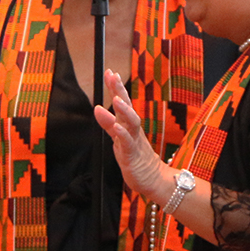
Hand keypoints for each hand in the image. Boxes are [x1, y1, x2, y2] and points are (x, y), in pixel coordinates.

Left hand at [91, 69, 169, 201]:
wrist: (152, 179)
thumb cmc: (135, 157)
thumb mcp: (119, 138)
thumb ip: (108, 124)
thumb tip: (97, 108)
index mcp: (129, 125)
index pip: (122, 103)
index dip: (116, 88)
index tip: (110, 72)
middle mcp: (133, 130)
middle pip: (127, 107)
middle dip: (120, 91)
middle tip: (113, 76)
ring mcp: (134, 141)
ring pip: (131, 123)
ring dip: (124, 111)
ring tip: (116, 99)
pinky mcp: (133, 155)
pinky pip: (128, 143)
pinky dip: (122, 134)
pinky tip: (117, 126)